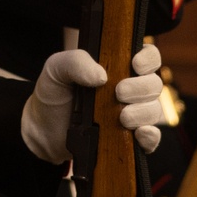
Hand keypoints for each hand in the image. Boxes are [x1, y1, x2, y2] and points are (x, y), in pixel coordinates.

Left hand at [21, 46, 163, 163]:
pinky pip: (151, 139)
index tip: (134, 64)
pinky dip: (150, 136)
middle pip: (154, 84)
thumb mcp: (57, 68)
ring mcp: (132, 115)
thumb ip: (76, 62)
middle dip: (141, 88)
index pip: (148, 56)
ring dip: (142, 112)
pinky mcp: (130, 140)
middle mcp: (130, 89)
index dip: (148, 59)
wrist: (42, 130)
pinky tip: (138, 134)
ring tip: (121, 117)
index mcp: (118, 67)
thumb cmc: (54, 93)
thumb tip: (101, 76)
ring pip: (154, 110)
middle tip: (119, 93)